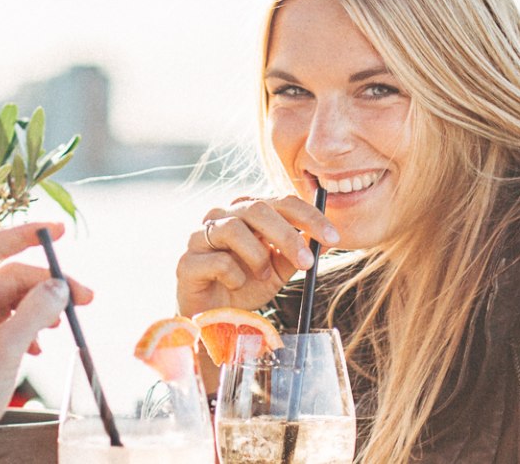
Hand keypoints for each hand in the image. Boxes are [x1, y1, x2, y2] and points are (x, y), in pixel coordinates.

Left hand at [0, 222, 92, 463]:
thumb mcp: (6, 349)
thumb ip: (36, 311)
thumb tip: (59, 286)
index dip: (26, 234)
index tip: (58, 231)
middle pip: (11, 276)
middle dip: (49, 285)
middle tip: (85, 299)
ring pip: (14, 301)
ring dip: (42, 308)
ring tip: (65, 325)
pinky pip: (9, 323)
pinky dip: (30, 329)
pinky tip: (40, 347)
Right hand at [175, 196, 339, 316]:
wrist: (213, 319)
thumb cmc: (245, 287)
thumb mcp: (278, 270)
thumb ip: (296, 253)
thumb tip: (323, 241)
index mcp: (247, 212)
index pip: (282, 201)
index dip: (310, 217)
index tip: (333, 238)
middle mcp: (222, 215)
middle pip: (257, 208)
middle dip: (287, 236)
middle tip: (307, 263)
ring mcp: (200, 235)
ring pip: (234, 229)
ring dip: (257, 257)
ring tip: (261, 276)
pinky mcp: (187, 261)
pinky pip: (218, 260)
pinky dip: (235, 276)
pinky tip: (234, 286)